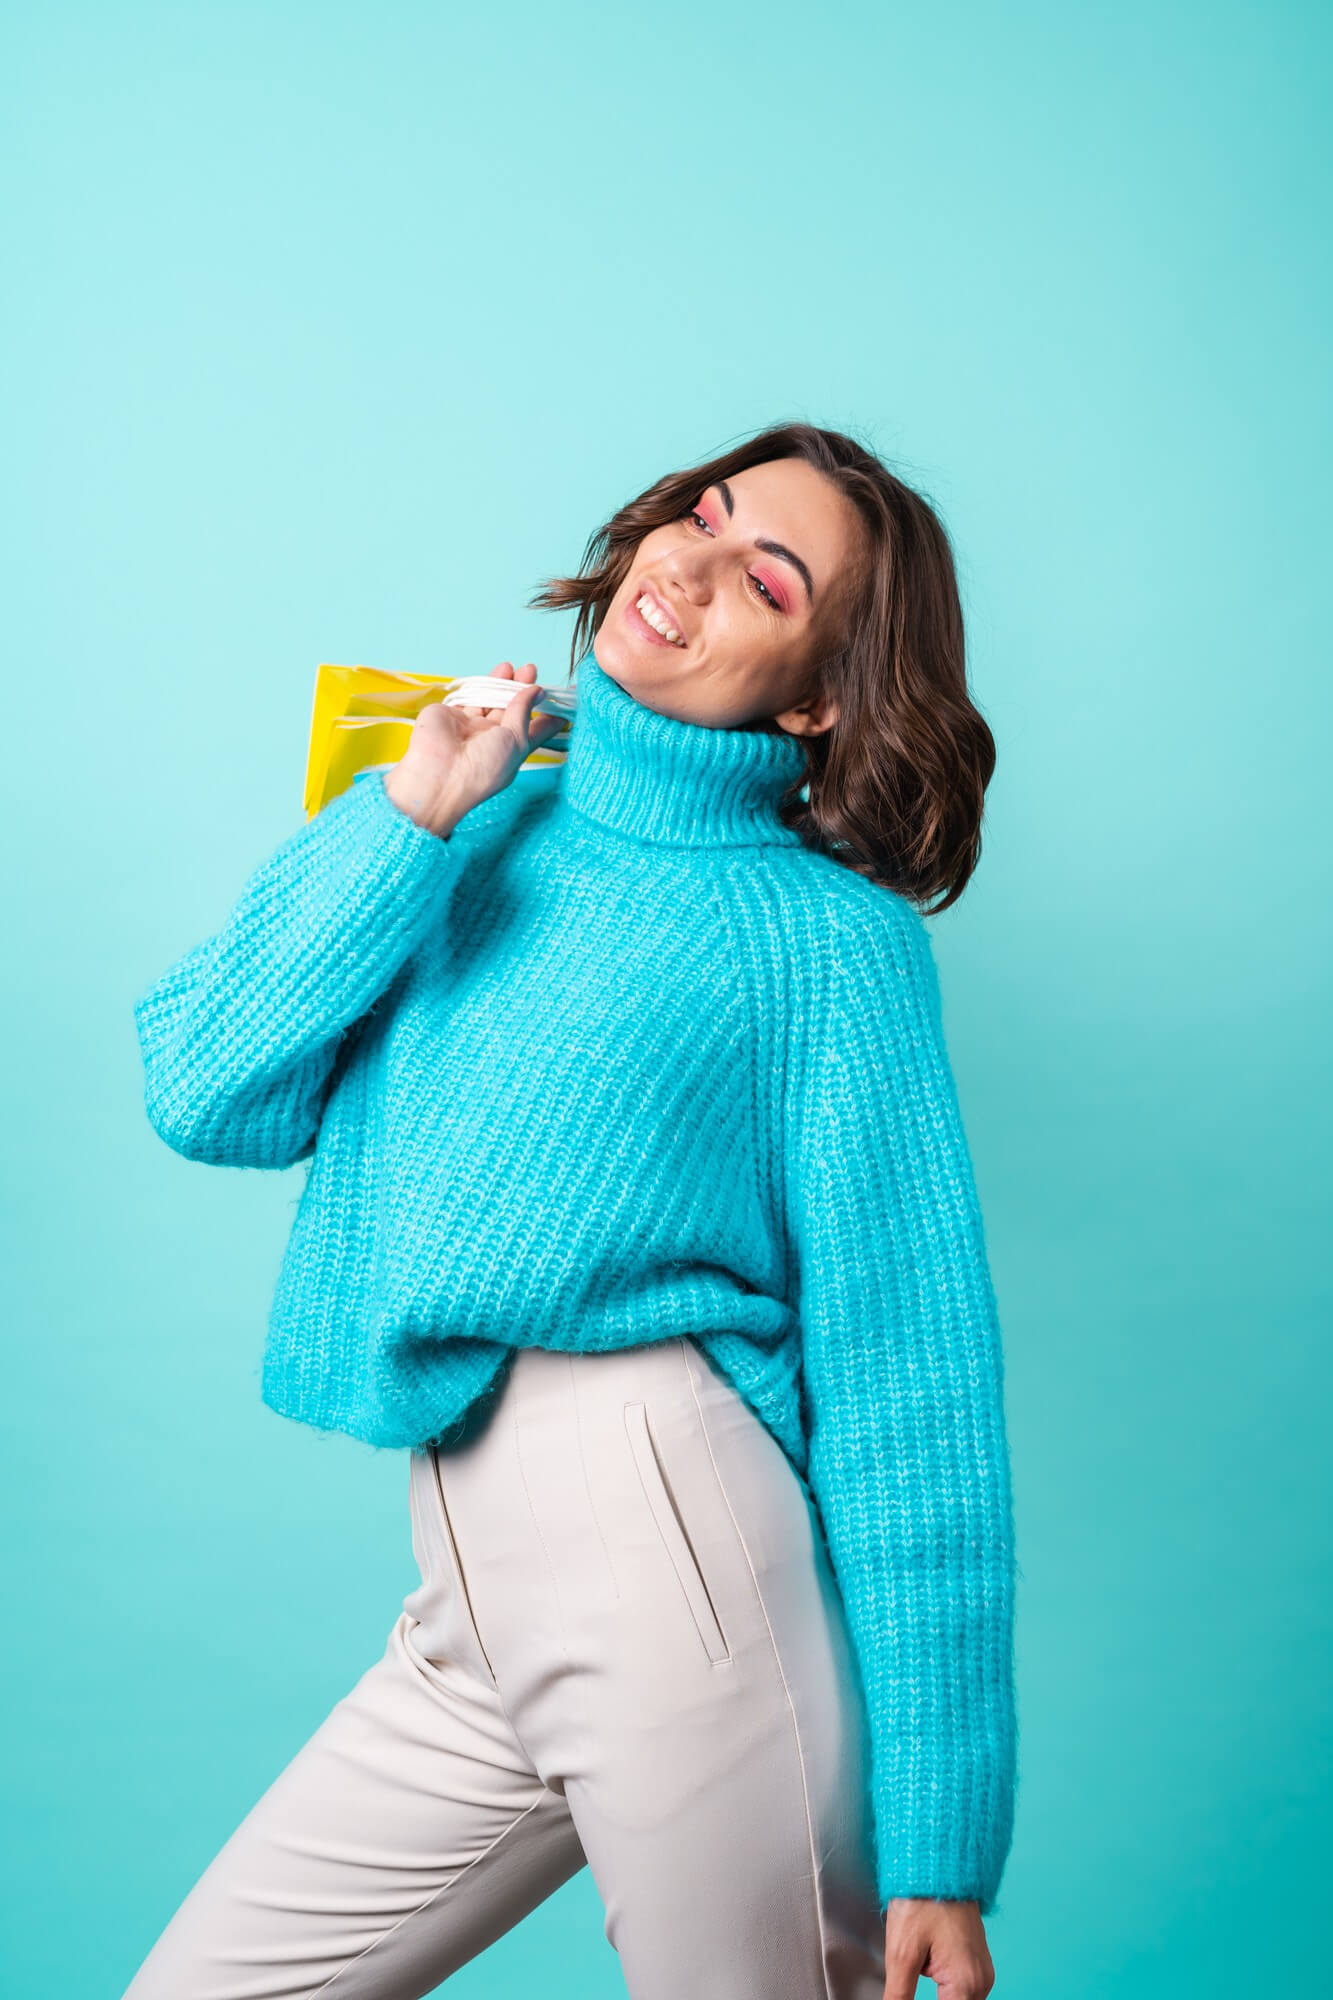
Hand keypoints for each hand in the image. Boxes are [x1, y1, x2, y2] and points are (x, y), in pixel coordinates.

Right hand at [383, 660, 568, 836]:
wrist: (440, 773)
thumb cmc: (483, 768)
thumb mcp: (516, 741)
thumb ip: (524, 712)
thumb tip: (537, 691)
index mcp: (512, 751)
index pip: (535, 729)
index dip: (550, 713)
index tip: (567, 696)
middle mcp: (493, 739)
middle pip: (512, 708)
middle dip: (523, 689)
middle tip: (531, 670)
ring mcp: (472, 726)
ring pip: (491, 699)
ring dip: (503, 682)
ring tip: (515, 667)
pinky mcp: (452, 714)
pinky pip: (470, 695)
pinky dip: (483, 684)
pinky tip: (497, 673)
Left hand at [883, 1899, 993, 1999]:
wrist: (938, 1862)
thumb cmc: (922, 1898)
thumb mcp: (902, 1953)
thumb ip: (899, 1995)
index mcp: (967, 1983)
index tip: (903, 1997)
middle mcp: (981, 1981)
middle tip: (907, 1982)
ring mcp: (982, 1970)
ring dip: (939, 1997)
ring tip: (915, 1972)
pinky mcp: (975, 1961)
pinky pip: (962, 1988)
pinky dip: (944, 1988)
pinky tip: (927, 1968)